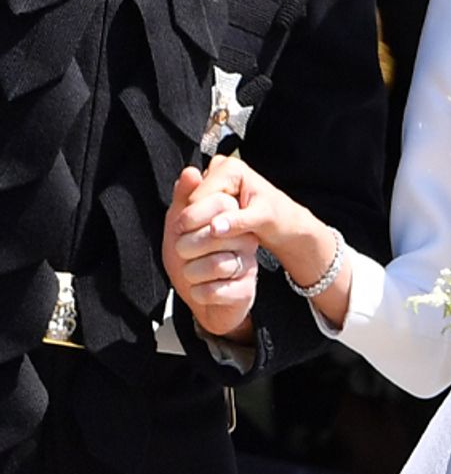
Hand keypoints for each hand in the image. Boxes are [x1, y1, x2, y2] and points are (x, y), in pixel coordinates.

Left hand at [163, 164, 258, 337]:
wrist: (202, 302)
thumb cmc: (191, 260)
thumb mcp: (180, 228)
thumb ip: (184, 200)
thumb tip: (190, 170)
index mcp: (231, 221)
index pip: (218, 204)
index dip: (190, 218)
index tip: (179, 229)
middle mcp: (245, 240)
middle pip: (214, 234)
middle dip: (186, 248)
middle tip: (182, 253)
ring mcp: (248, 265)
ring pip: (217, 263)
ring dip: (192, 273)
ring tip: (191, 274)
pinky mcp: (245, 290)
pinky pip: (216, 289)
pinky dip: (200, 293)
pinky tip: (200, 290)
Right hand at [183, 154, 299, 251]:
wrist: (285, 224)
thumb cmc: (278, 219)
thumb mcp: (262, 220)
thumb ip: (239, 222)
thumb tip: (214, 227)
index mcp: (230, 168)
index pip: (197, 200)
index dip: (204, 221)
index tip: (222, 233)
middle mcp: (217, 169)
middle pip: (191, 203)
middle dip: (203, 223)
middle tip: (226, 233)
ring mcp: (212, 182)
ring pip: (190, 211)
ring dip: (202, 226)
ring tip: (226, 233)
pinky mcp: (209, 195)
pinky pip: (195, 214)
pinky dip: (204, 226)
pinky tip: (220, 232)